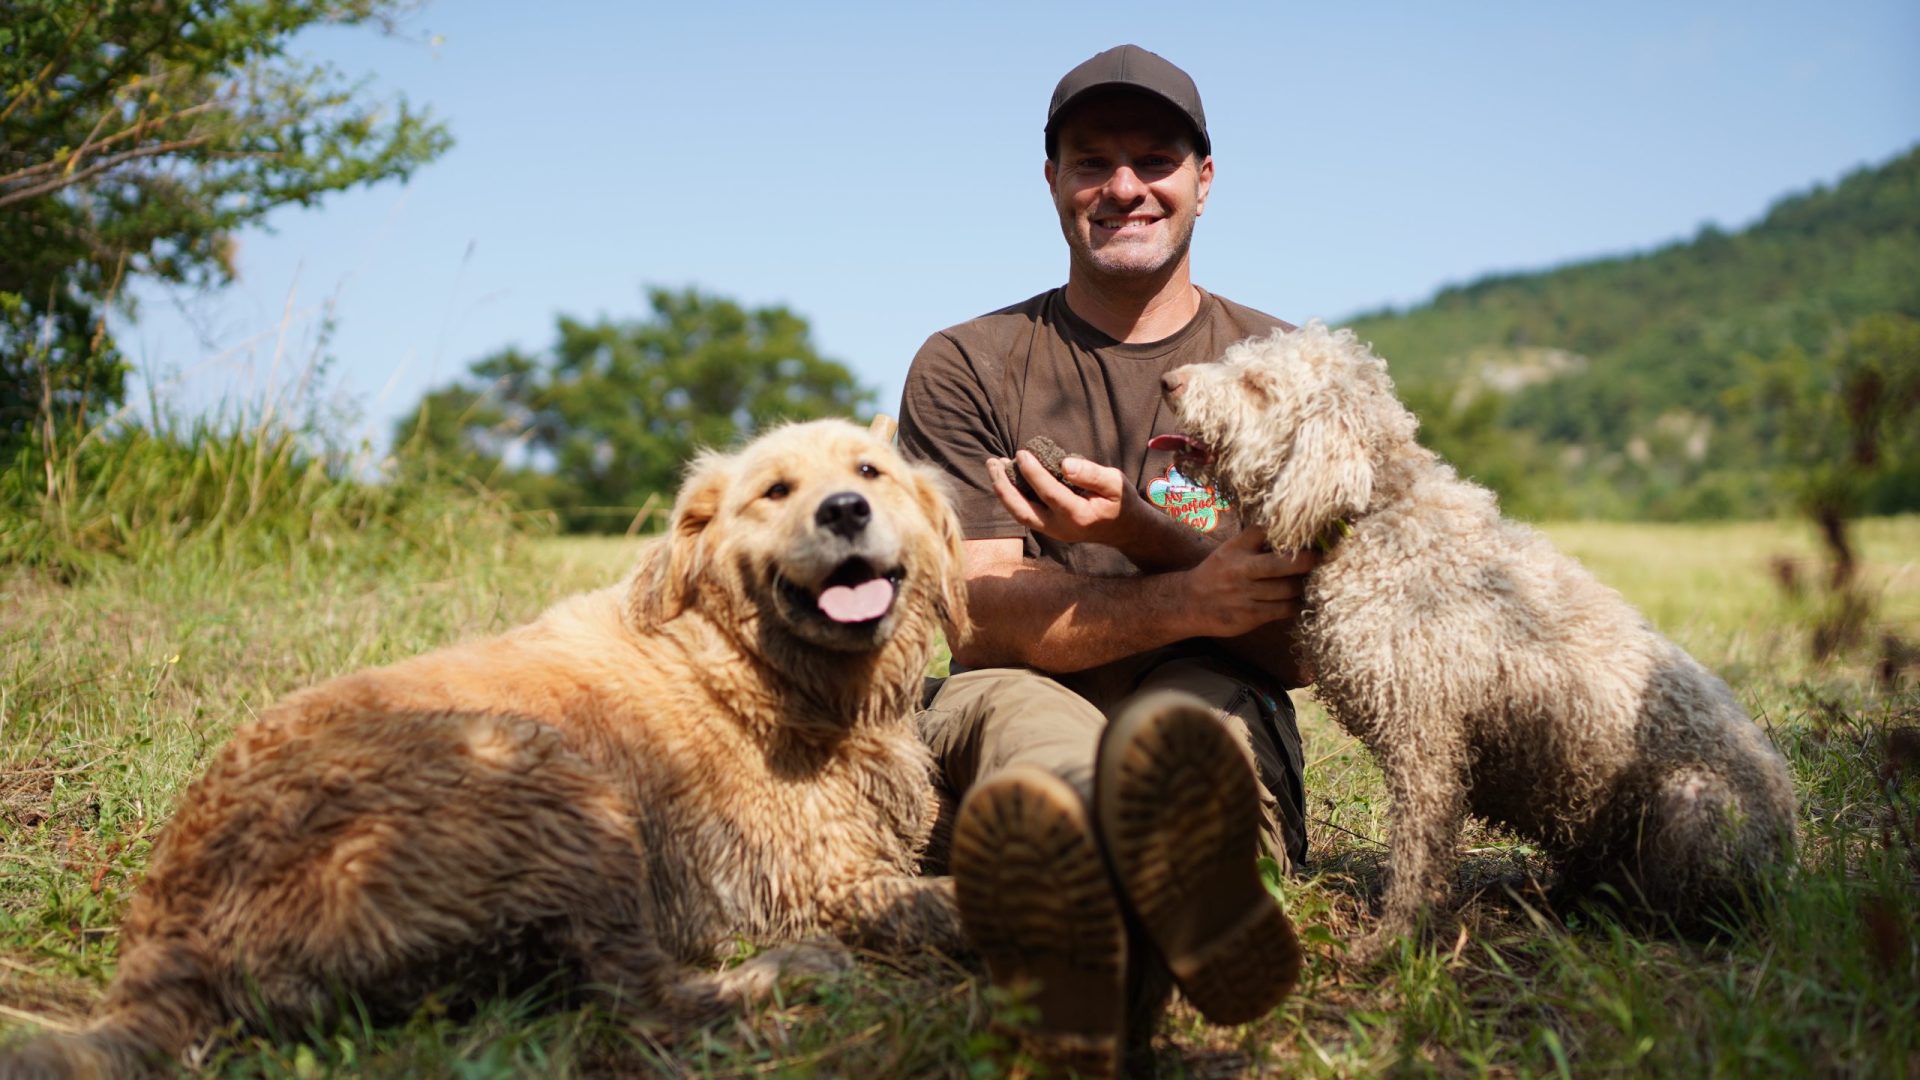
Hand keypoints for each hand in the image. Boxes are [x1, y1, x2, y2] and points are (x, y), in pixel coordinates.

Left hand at [985, 451, 1148, 547]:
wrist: (1125, 530)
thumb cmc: (1120, 501)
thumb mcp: (1115, 483)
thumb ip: (1091, 474)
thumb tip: (1064, 464)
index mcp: (1078, 515)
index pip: (1048, 493)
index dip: (1032, 472)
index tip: (1021, 453)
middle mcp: (1061, 528)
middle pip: (1022, 511)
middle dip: (1004, 486)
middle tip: (993, 462)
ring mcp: (1053, 531)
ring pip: (1019, 514)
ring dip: (1003, 491)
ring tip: (994, 466)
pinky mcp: (1049, 528)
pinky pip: (1025, 513)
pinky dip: (1012, 495)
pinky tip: (1007, 476)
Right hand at [1179, 526, 1318, 637]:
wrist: (1190, 603)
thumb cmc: (1218, 573)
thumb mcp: (1230, 549)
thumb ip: (1255, 540)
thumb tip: (1292, 530)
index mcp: (1236, 548)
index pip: (1266, 532)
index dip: (1289, 531)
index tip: (1308, 533)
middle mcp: (1241, 569)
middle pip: (1283, 563)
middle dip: (1307, 560)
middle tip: (1318, 557)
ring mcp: (1246, 594)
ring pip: (1289, 588)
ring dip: (1301, 585)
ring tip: (1303, 582)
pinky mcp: (1251, 615)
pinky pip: (1284, 609)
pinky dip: (1294, 604)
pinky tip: (1294, 600)